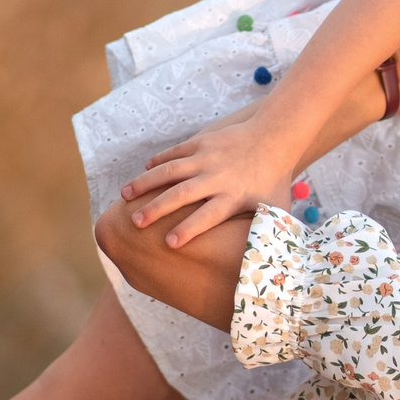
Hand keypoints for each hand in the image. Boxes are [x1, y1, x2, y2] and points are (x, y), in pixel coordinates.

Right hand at [120, 114, 299, 248]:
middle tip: (136, 223)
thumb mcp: (275, 208)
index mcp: (234, 196)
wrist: (275, 136)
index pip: (208, 216)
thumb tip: (260, 262)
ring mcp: (207, 157)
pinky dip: (159, 161)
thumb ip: (264, 232)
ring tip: (124, 196)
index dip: (189, 229)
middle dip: (158, 208)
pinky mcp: (202, 141)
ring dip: (146, 183)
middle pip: (182, 194)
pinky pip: (176, 152)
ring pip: (171, 170)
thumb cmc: (274, 180)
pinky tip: (145, 170)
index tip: (169, 243)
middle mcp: (217, 177)